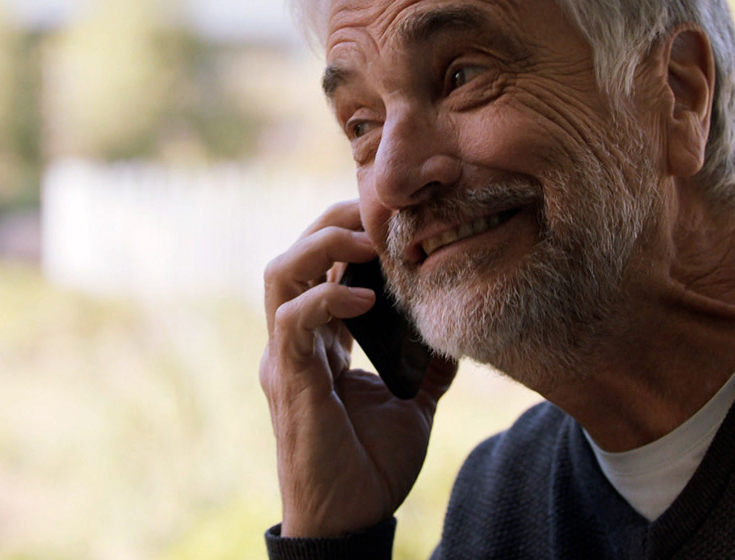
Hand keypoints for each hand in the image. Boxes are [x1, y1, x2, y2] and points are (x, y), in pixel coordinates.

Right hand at [260, 200, 457, 537]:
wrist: (351, 521)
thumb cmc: (373, 468)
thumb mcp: (413, 403)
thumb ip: (426, 365)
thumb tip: (455, 331)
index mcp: (320, 342)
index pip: (318, 267)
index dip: (348, 233)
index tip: (395, 222)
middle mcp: (295, 342)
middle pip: (292, 254)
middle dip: (332, 222)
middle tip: (379, 213)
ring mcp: (286, 358)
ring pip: (278, 273)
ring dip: (320, 244)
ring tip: (367, 240)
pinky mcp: (288, 380)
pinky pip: (293, 321)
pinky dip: (325, 296)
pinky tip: (366, 297)